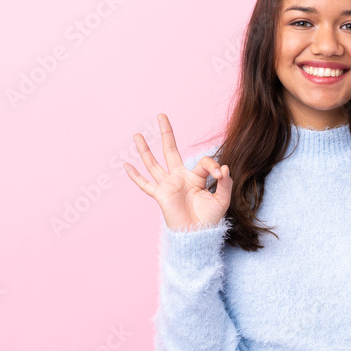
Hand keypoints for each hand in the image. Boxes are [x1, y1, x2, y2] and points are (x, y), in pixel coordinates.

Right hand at [124, 113, 231, 230]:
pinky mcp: (160, 195)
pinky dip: (135, 176)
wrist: (197, 234)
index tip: (221, 175)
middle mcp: (179, 177)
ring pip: (153, 163)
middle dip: (166, 133)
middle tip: (161, 115)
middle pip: (170, 150)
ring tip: (137, 135)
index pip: (203, 162)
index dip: (213, 165)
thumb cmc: (210, 219)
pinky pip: (144, 184)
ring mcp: (168, 185)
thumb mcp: (222, 200)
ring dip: (145, 149)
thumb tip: (225, 167)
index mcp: (196, 177)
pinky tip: (126, 165)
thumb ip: (225, 183)